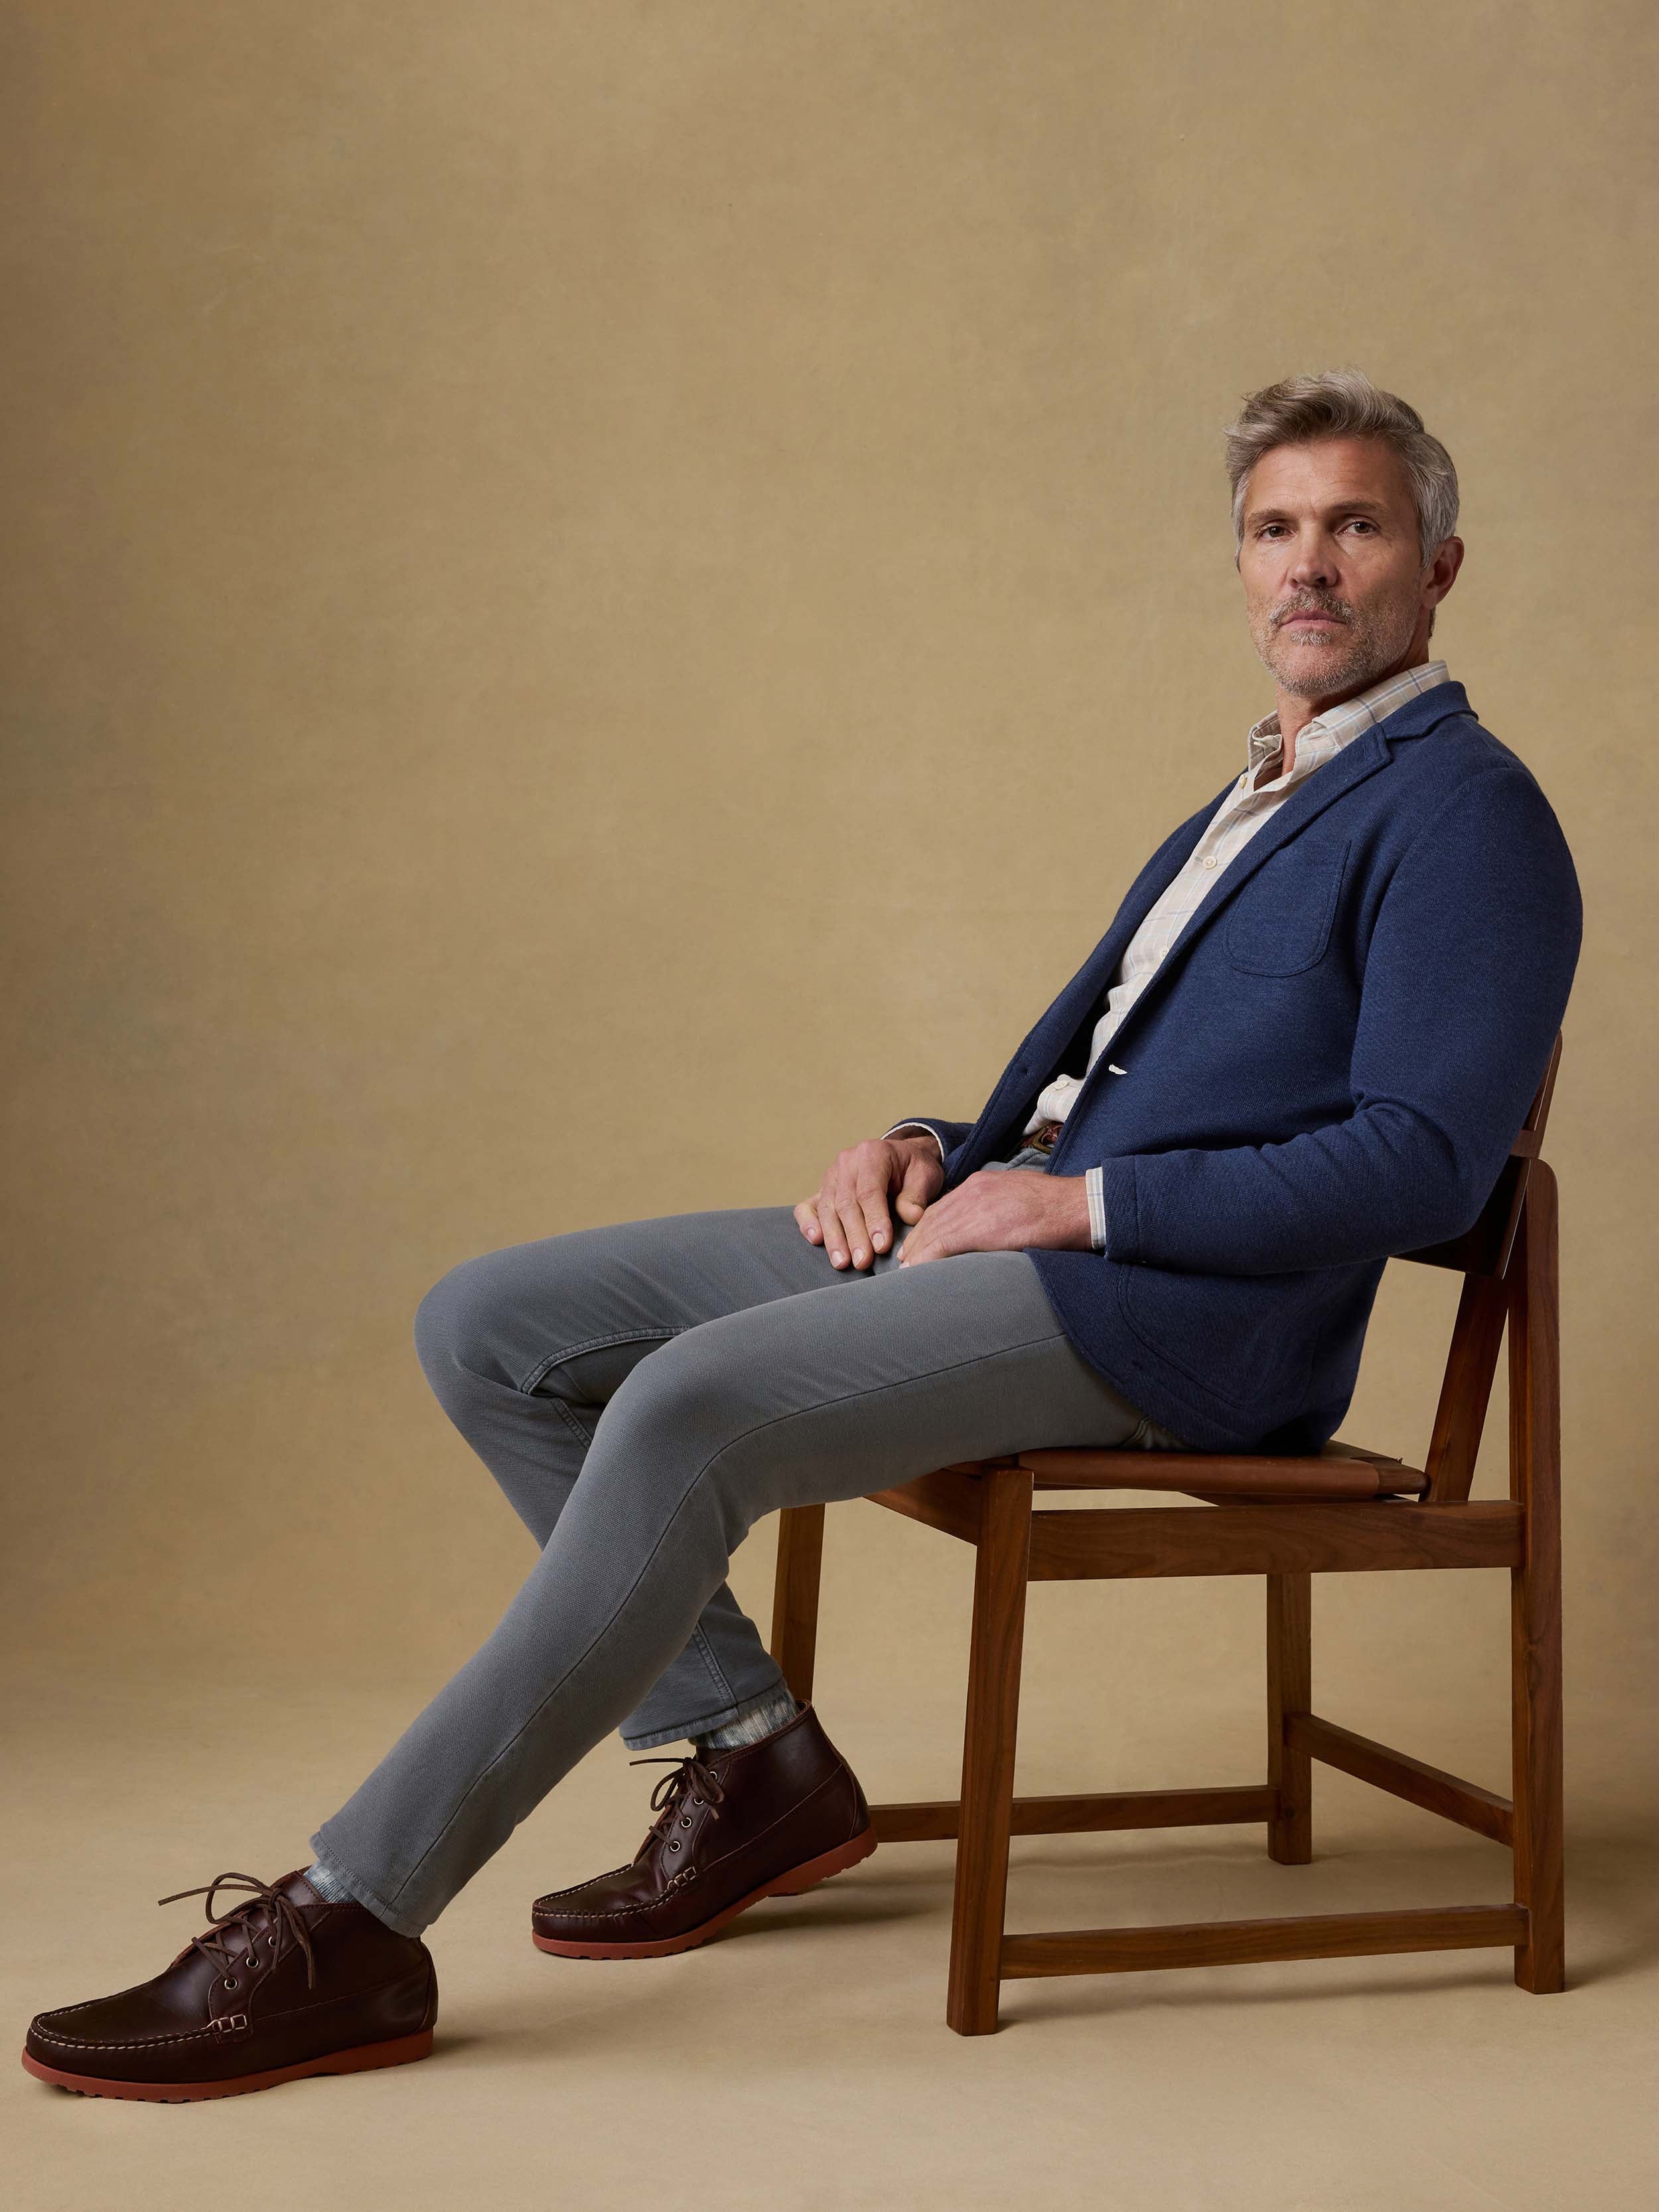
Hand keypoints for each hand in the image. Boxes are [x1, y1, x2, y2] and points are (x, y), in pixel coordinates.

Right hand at [795, 1134, 944, 1270]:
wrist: (900, 1159)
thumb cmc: (912, 1170)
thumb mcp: (925, 1176)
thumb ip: (916, 1195)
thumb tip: (910, 1216)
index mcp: (872, 1154)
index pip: (870, 1191)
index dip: (875, 1220)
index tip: (882, 1246)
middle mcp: (847, 1163)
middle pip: (846, 1203)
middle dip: (854, 1236)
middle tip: (862, 1262)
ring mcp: (831, 1176)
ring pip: (828, 1209)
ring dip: (834, 1238)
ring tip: (842, 1263)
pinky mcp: (822, 1191)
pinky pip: (807, 1207)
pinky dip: (808, 1224)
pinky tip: (816, 1241)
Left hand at [895, 1167, 1091, 1265]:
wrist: (1076, 1205)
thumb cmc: (1057, 1207)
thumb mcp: (1019, 1198)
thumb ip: (998, 1209)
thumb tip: (991, 1228)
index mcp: (981, 1183)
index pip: (943, 1207)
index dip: (927, 1227)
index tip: (918, 1244)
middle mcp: (971, 1191)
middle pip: (932, 1218)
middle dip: (916, 1241)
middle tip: (904, 1261)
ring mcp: (974, 1207)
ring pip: (933, 1231)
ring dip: (917, 1253)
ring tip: (907, 1273)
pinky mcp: (980, 1227)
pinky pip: (943, 1243)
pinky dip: (926, 1259)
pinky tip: (917, 1272)